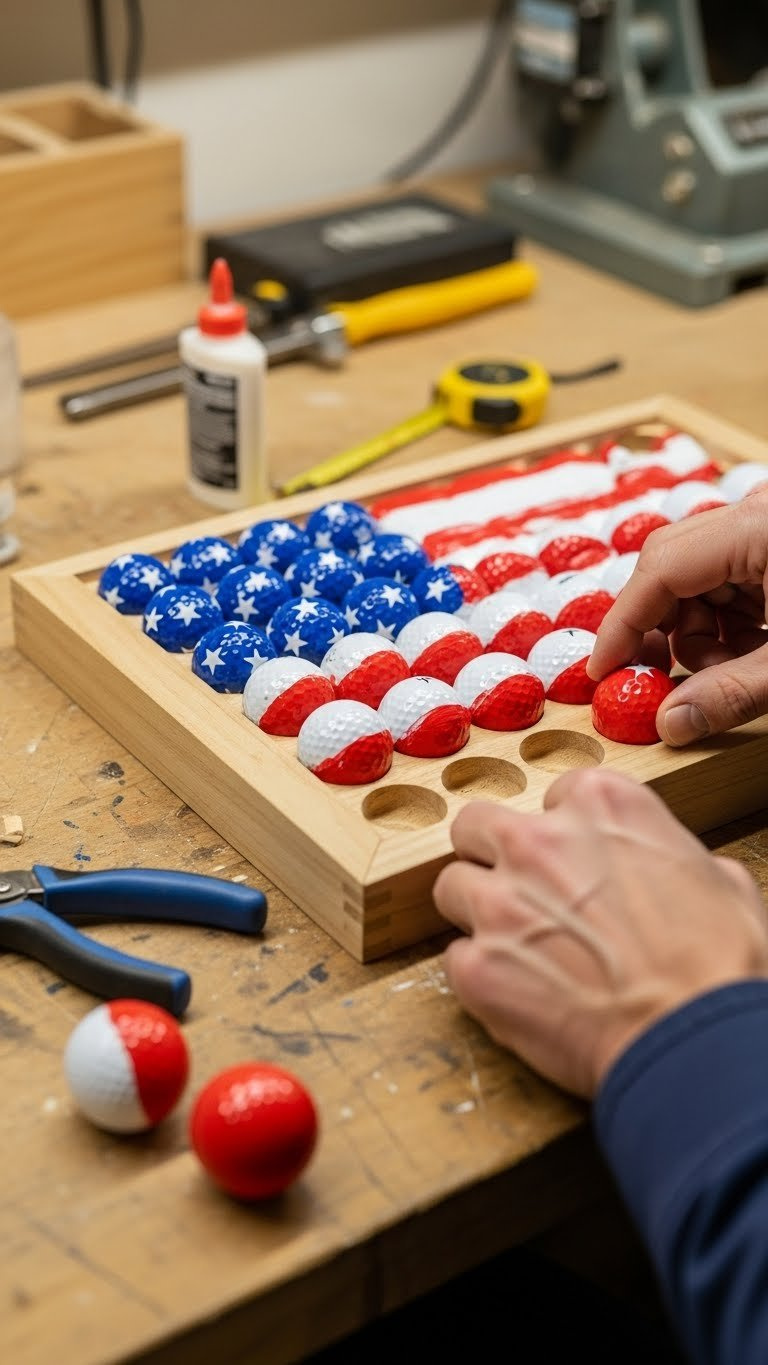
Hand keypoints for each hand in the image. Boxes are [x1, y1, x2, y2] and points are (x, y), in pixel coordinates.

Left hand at [433, 769, 767, 1097]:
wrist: (693, 1040)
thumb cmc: (716, 966)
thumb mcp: (719, 881)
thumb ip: (669, 856)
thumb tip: (670, 871)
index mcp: (601, 806)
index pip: (553, 795)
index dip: (563, 832)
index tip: (573, 859)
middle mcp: (539, 842)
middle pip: (475, 825)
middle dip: (490, 854)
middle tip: (516, 889)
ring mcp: (499, 903)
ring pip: (452, 886)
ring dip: (477, 912)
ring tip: (513, 947)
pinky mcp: (477, 967)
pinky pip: (456, 958)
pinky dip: (481, 974)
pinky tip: (517, 993)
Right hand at [587, 487, 767, 744]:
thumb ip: (734, 693)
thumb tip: (670, 725)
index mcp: (757, 527)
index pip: (660, 568)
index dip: (623, 625)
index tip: (604, 671)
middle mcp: (755, 514)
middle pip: (670, 567)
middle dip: (661, 630)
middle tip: (654, 681)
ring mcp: (764, 525)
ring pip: (698, 578)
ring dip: (700, 633)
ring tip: (731, 672)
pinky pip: (729, 579)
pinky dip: (728, 622)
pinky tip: (750, 652)